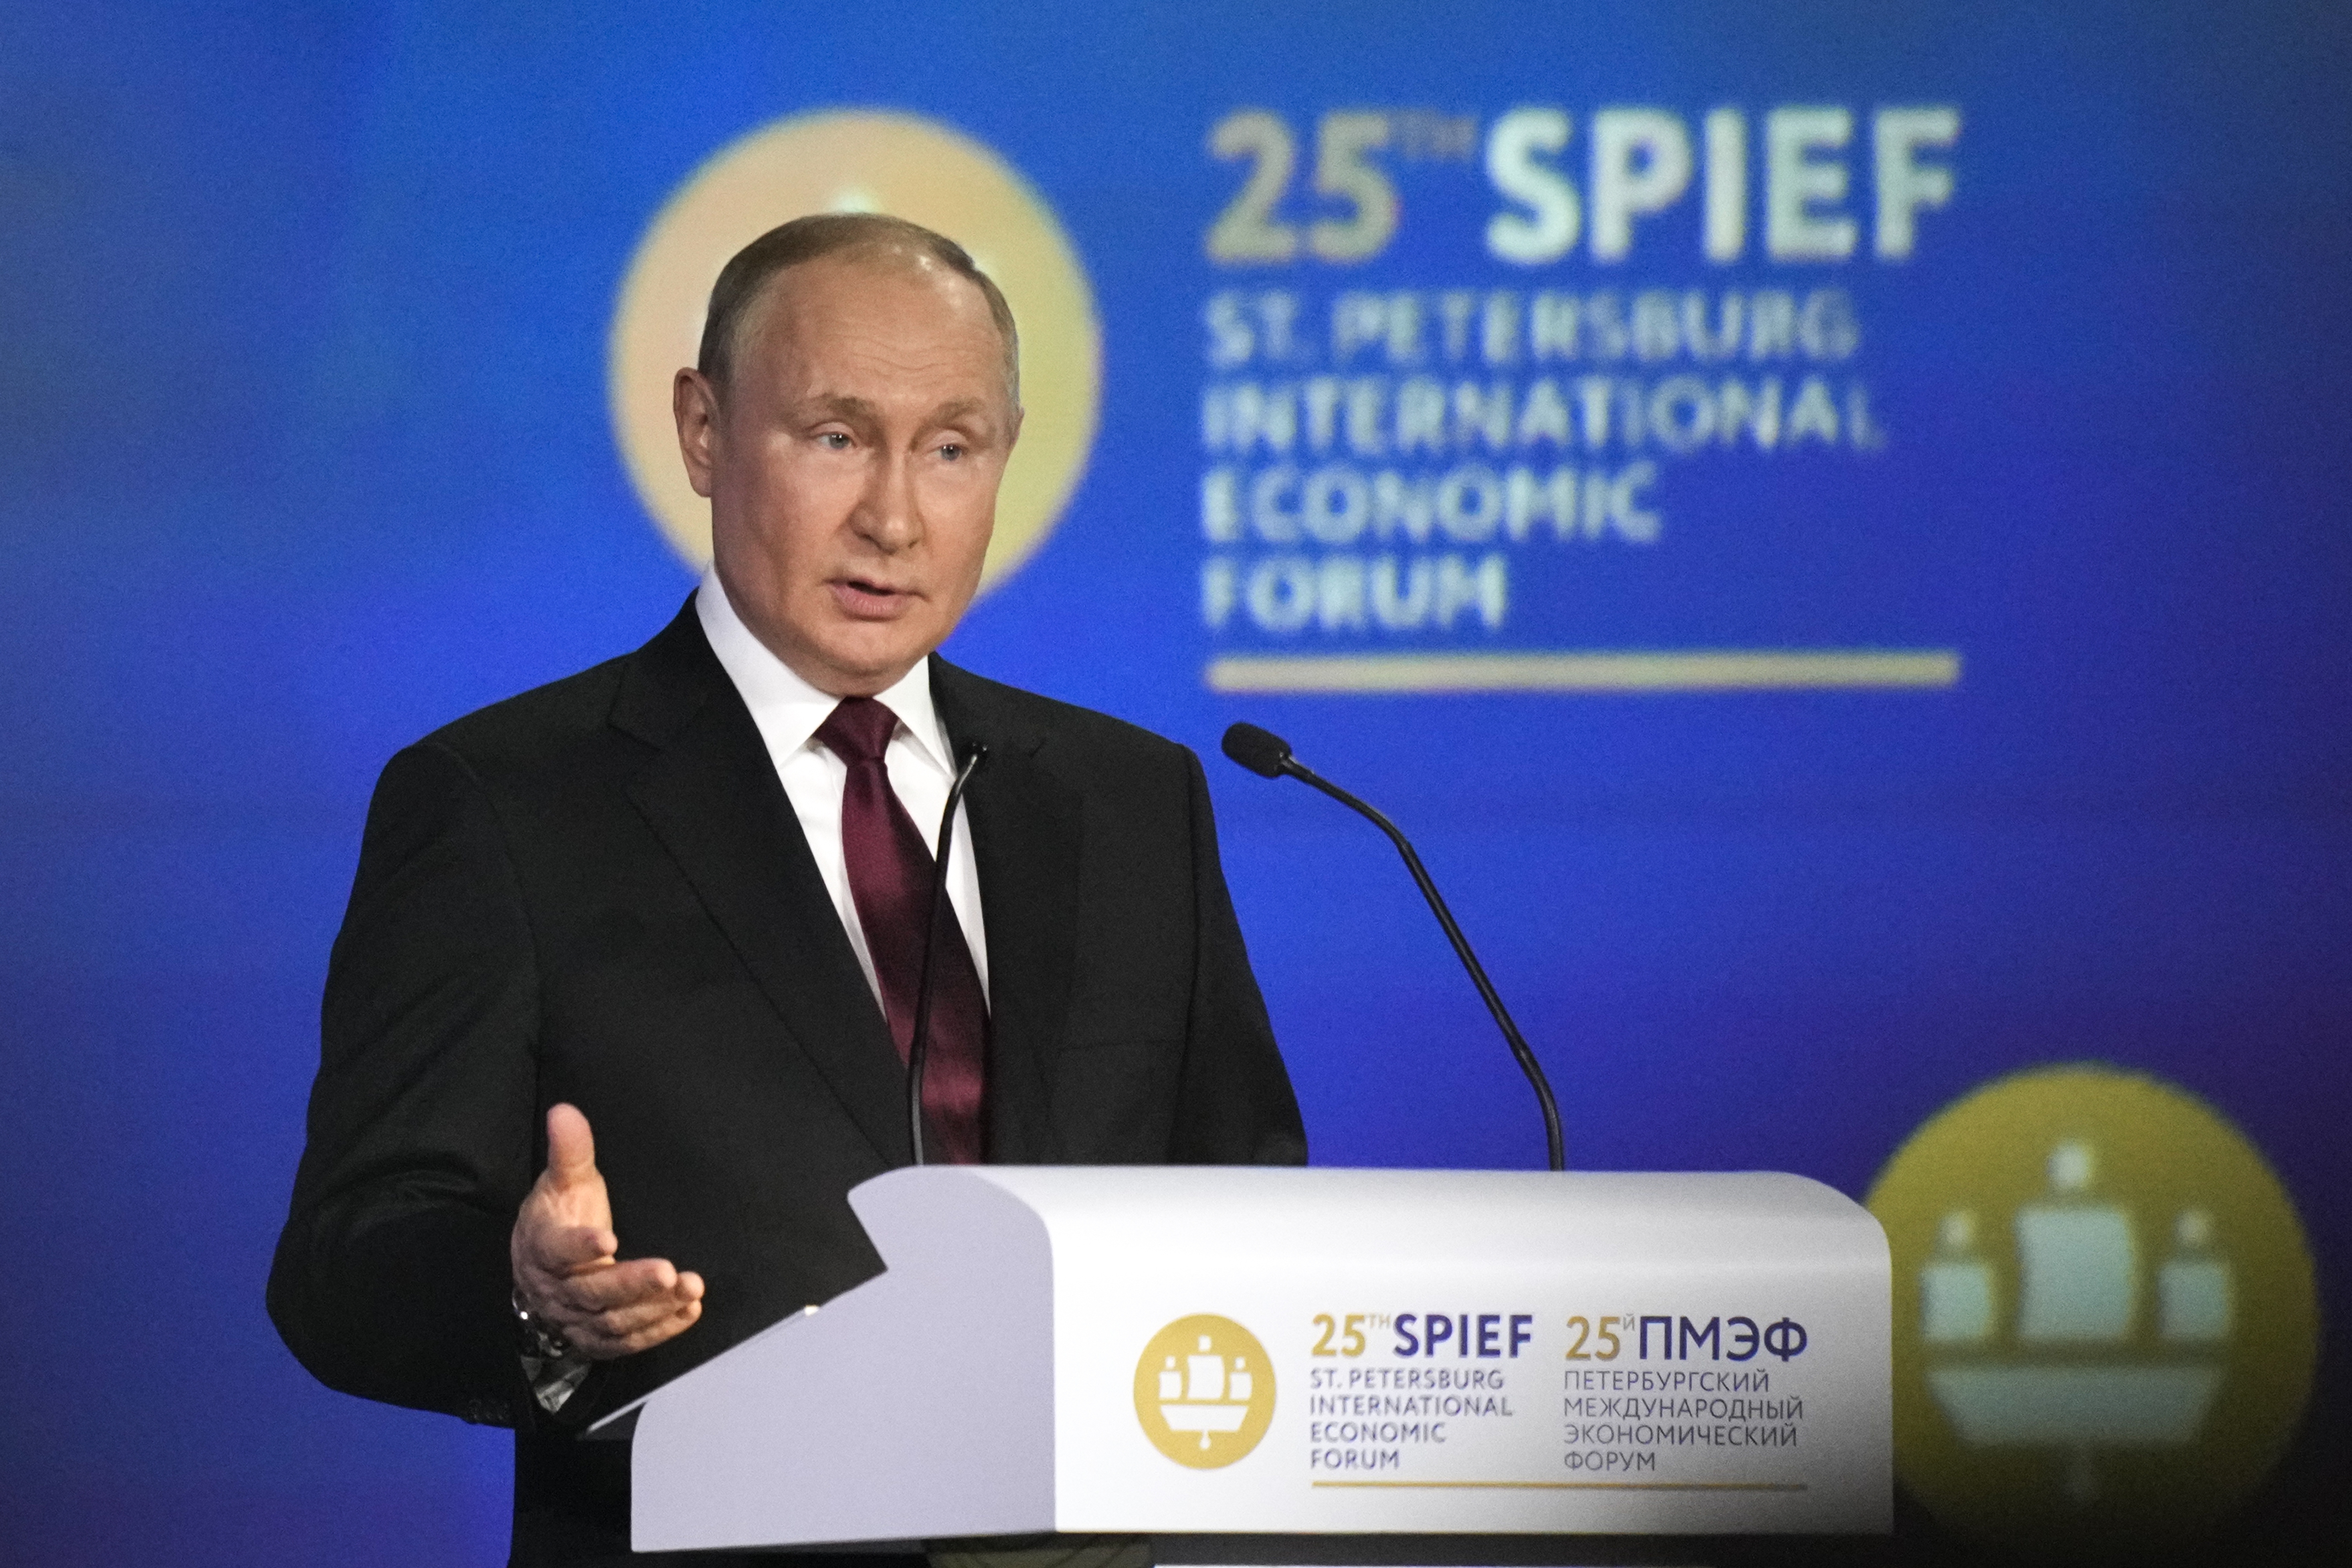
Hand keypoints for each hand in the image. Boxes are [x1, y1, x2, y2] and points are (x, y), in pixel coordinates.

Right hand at [510, 1103, 703, 1359]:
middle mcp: (558, 1289)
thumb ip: (569, 1150)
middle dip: (632, 1284)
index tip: (608, 1238)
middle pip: (593, 1292)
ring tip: (691, 1287)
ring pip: (614, 1321)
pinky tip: (689, 1311)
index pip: (558, 1250)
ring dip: (654, 1308)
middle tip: (670, 1272)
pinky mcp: (598, 1339)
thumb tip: (564, 1110)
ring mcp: (577, 1319)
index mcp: (544, 1247)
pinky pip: (627, 1342)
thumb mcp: (562, 1182)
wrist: (539, 1272)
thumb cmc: (559, 1218)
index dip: (581, 1247)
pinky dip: (659, 1330)